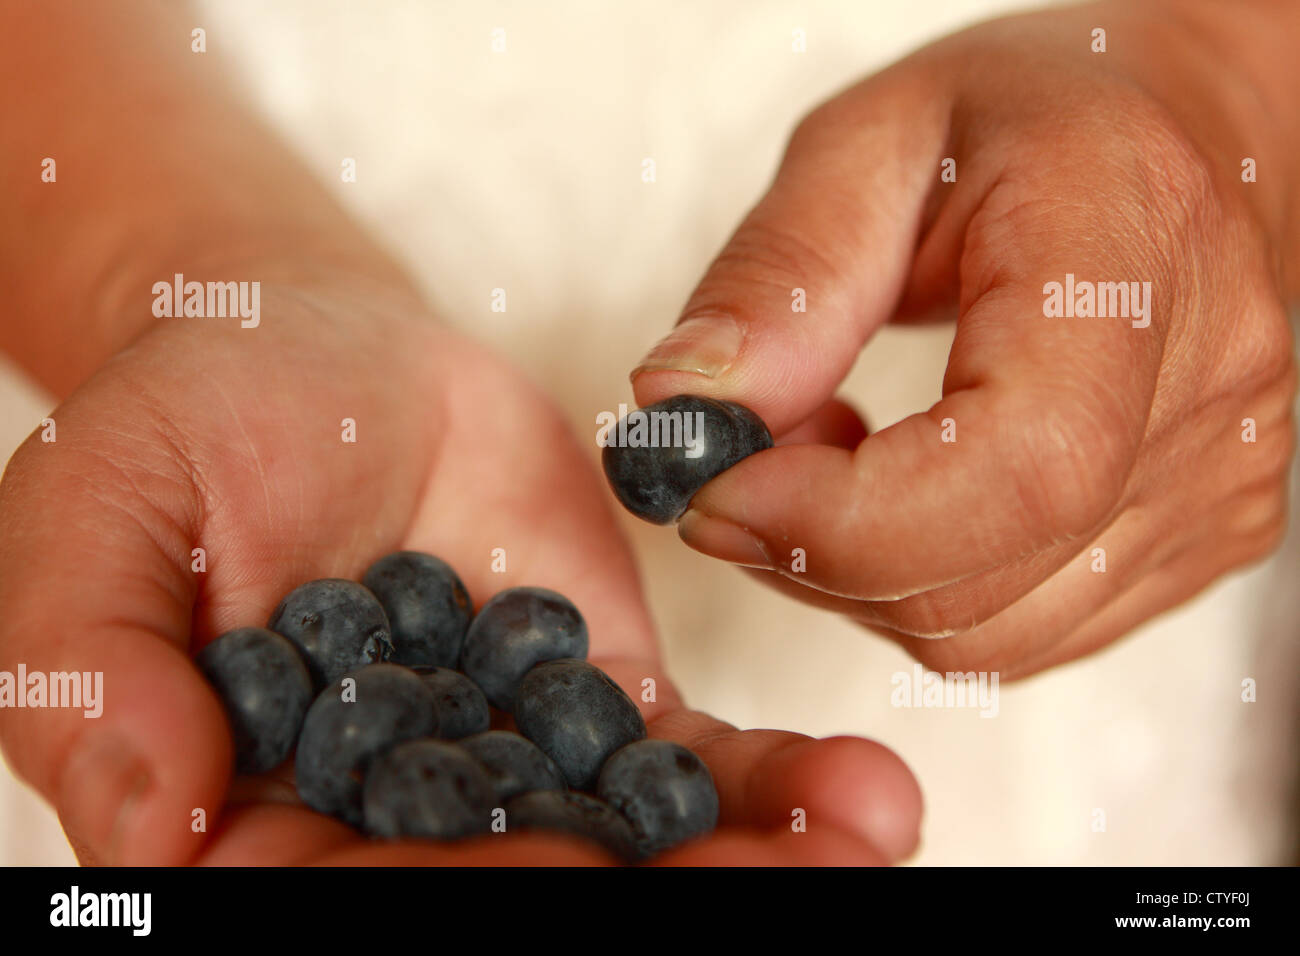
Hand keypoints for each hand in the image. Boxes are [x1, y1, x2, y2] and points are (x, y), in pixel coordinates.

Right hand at [0, 281, 919, 864]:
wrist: (323, 351)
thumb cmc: (191, 425)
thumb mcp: (100, 514)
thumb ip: (92, 665)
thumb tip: (148, 827)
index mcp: (260, 809)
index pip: (340, 886)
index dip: (440, 891)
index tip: (563, 884)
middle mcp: (401, 809)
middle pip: (511, 882)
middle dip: (633, 896)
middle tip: (762, 891)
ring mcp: (516, 756)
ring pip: (624, 844)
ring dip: (739, 861)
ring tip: (854, 848)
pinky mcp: (601, 693)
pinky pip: (691, 759)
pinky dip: (771, 784)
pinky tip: (859, 794)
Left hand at [631, 0, 1297, 678]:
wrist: (1175, 143)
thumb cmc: (1025, 126)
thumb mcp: (871, 143)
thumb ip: (779, 278)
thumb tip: (681, 408)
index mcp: (1134, 249)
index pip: (1022, 466)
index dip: (844, 521)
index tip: (718, 490)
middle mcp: (1206, 390)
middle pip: (982, 580)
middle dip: (810, 546)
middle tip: (750, 448)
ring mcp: (1217, 484)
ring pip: (984, 632)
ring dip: (854, 571)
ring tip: (830, 449)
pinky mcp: (1195, 544)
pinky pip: (1017, 632)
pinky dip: (916, 585)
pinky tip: (900, 486)